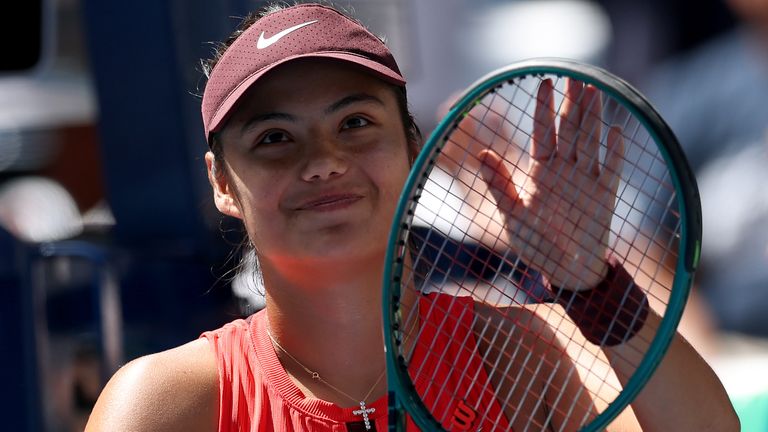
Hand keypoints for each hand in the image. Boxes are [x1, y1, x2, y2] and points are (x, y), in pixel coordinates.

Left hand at [478, 79, 623, 289]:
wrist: (565, 271)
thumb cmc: (536, 243)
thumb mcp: (512, 215)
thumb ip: (499, 185)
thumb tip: (480, 154)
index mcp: (541, 171)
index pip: (543, 132)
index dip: (543, 108)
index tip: (545, 81)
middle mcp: (565, 169)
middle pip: (570, 129)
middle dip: (572, 103)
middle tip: (576, 75)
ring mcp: (586, 180)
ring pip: (590, 142)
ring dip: (593, 117)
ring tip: (595, 90)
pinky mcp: (604, 196)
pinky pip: (610, 170)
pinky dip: (614, 152)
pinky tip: (616, 131)